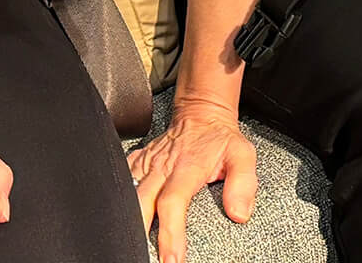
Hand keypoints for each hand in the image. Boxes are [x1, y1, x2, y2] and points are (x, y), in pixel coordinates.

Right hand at [127, 99, 257, 262]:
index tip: (172, 258)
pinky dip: (118, 200)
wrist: (201, 113)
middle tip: (144, 257)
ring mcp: (147, 164)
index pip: (173, 202)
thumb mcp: (242, 155)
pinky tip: (120, 217)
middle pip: (141, 203)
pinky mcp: (137, 162)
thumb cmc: (220, 138)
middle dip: (140, 233)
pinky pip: (121, 181)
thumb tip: (239, 212)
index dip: (170, 233)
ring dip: (127, 219)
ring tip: (131, 244)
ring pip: (127, 193)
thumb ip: (243, 183)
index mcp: (187, 167)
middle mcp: (162, 166)